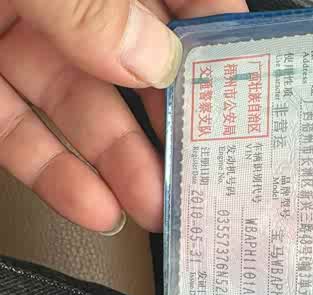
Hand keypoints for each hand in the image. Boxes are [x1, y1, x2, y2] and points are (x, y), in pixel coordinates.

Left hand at [0, 1, 246, 233]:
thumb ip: (91, 10)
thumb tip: (155, 59)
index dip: (212, 37)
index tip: (243, 89)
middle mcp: (59, 1)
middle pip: (132, 65)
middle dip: (171, 125)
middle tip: (203, 171)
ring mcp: (15, 37)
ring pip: (80, 109)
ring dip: (122, 166)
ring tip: (156, 208)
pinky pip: (18, 132)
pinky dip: (54, 175)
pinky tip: (93, 208)